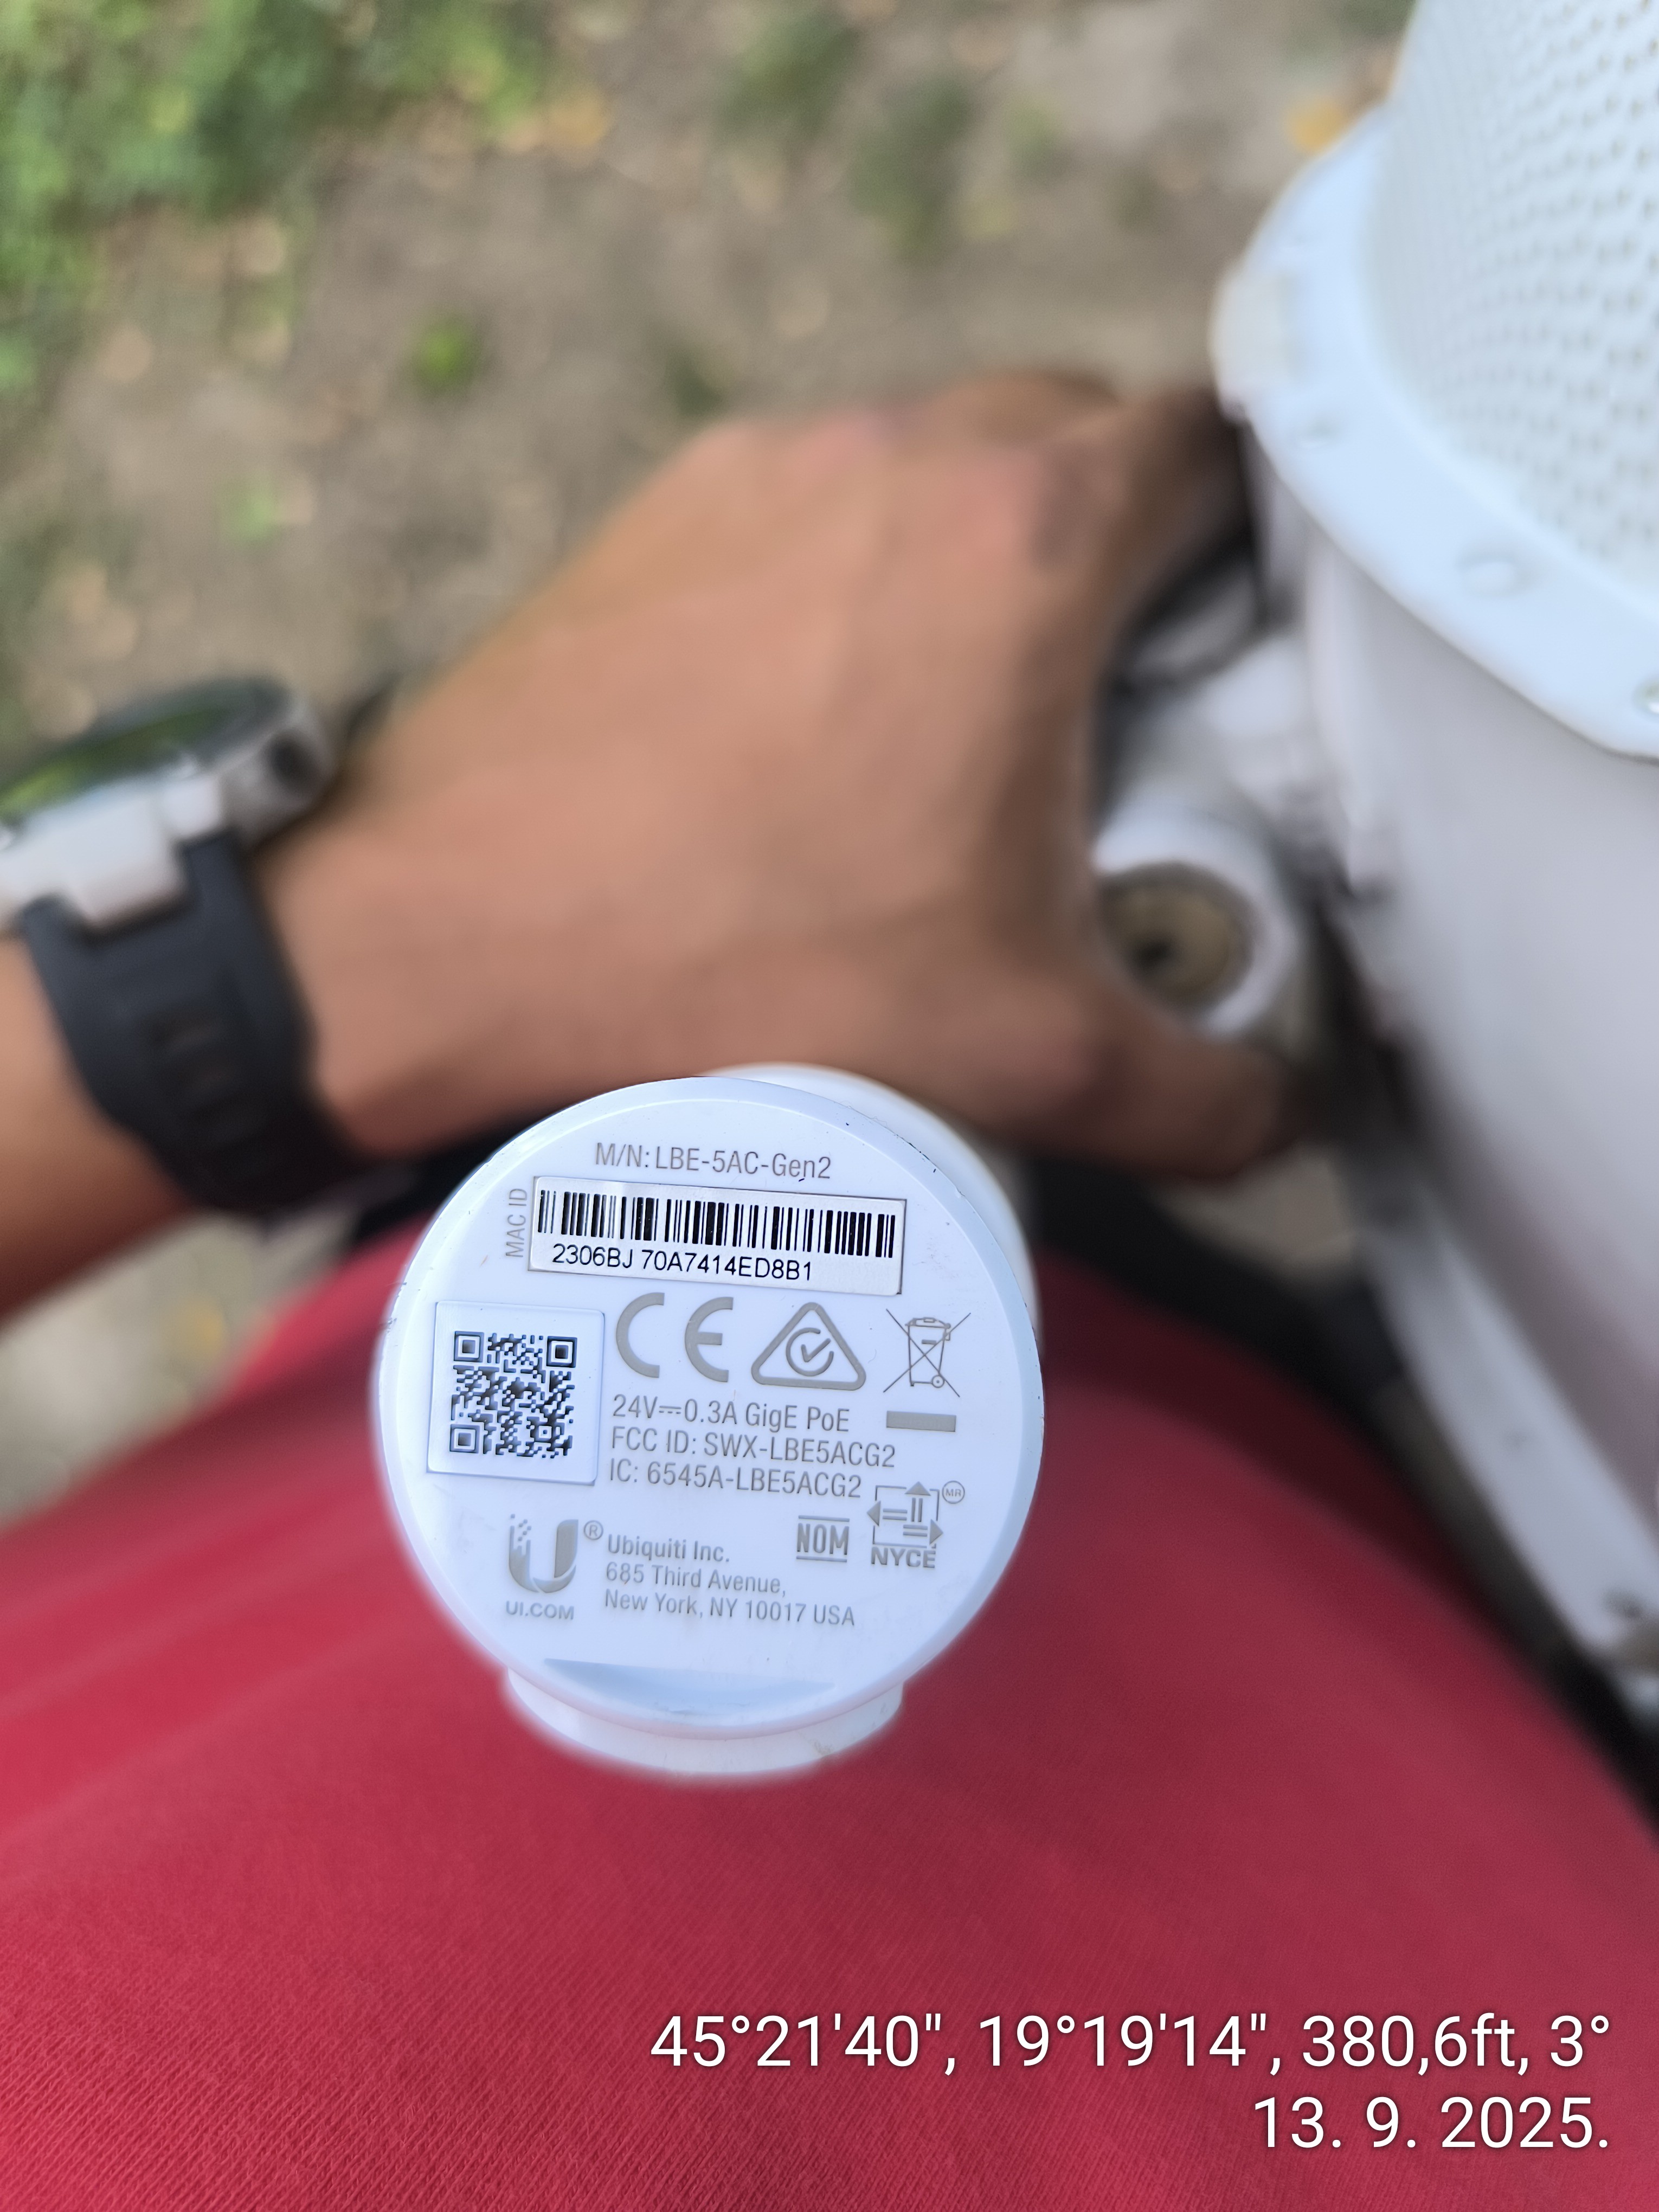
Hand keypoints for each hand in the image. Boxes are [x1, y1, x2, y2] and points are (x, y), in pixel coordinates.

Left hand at [268, 372, 1289, 1176]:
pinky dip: (855, 561)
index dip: (1247, 532)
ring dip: (984, 543)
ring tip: (971, 699)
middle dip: (1123, 534)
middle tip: (1120, 685)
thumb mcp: (1019, 1057)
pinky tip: (819, 703)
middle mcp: (899, 455)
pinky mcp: (657, 510)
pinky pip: (811, 497)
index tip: (1238, 636)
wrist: (447, 933)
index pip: (1206, 449)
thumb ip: (1195, 1093)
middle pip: (1076, 431)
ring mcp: (763, 466)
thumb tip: (1273, 1114)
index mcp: (1023, 544)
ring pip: (936, 451)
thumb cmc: (738, 968)